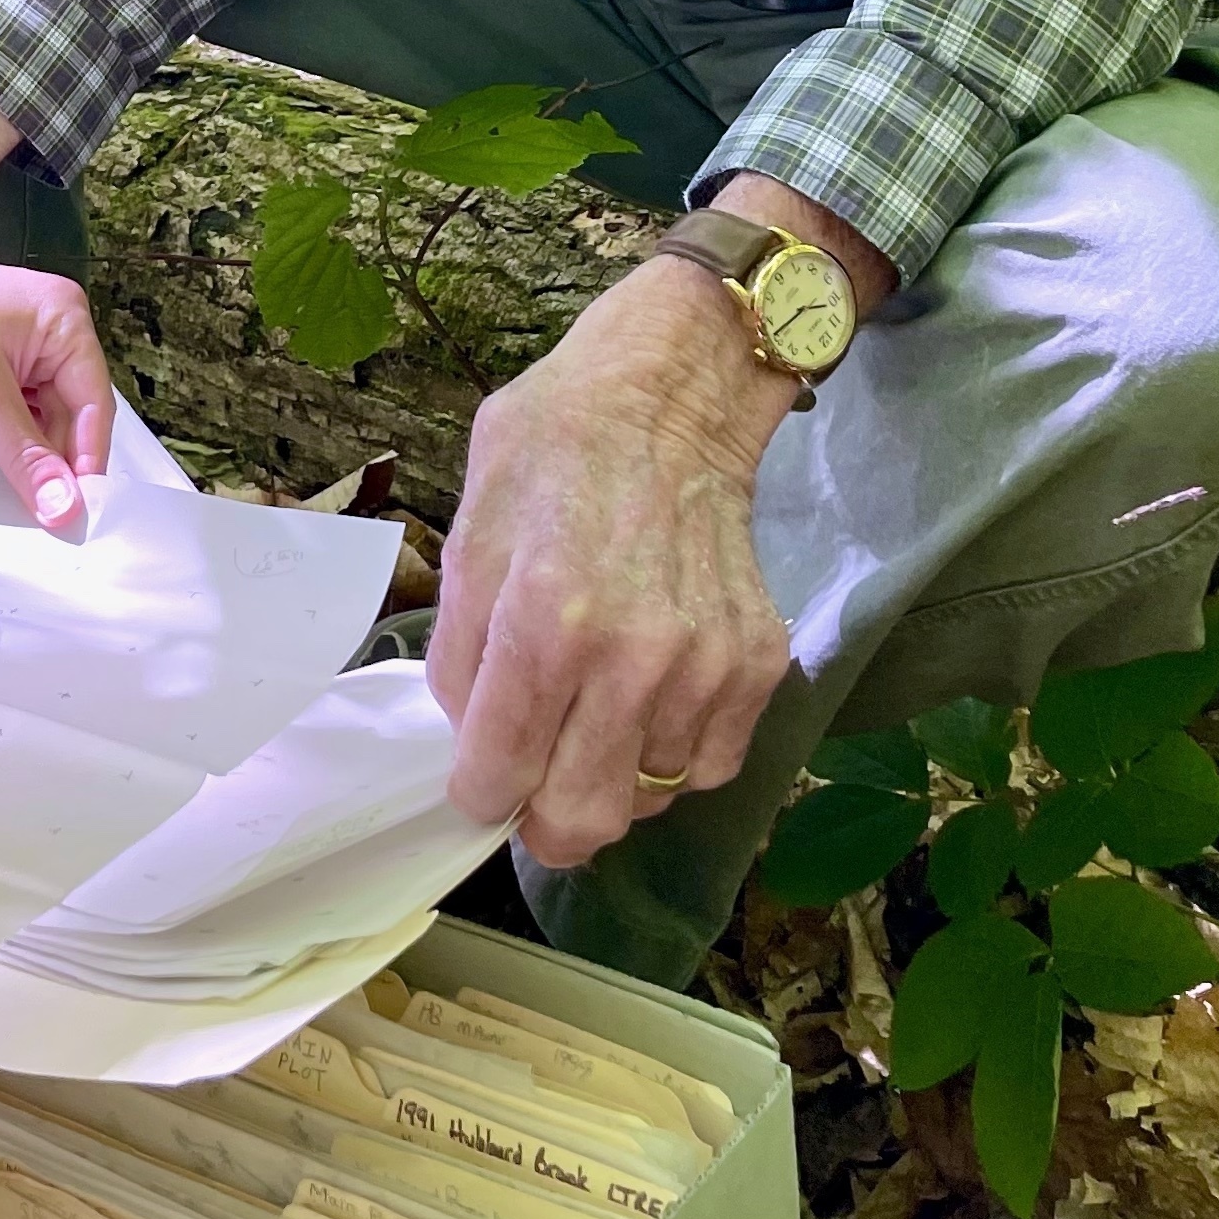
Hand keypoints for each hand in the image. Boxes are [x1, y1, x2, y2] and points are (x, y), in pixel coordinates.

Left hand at [0, 263, 115, 532]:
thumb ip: (26, 457)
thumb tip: (62, 505)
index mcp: (65, 318)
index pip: (93, 400)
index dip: (88, 455)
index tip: (82, 502)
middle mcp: (56, 326)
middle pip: (74, 410)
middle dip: (60, 456)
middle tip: (53, 505)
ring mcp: (31, 343)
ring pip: (50, 413)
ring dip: (38, 448)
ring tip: (31, 487)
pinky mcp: (8, 359)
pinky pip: (27, 406)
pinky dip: (21, 435)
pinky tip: (13, 461)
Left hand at [427, 259, 798, 867]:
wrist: (669, 399)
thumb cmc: (552, 454)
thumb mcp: (468, 536)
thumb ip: (459, 652)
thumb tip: (471, 741)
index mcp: (543, 624)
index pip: (499, 776)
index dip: (477, 792)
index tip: (479, 778)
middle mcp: (633, 659)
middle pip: (583, 820)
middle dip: (543, 817)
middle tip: (533, 784)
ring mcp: (705, 666)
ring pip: (649, 798)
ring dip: (614, 773)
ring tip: (597, 708)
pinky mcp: (759, 664)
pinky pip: (710, 765)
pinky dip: (673, 752)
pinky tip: (650, 697)